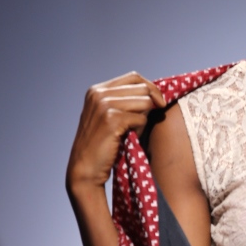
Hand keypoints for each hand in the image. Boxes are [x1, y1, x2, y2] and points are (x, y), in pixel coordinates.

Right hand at [66, 72, 165, 195]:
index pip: (133, 77)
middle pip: (142, 88)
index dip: (151, 87)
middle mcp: (99, 93)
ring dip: (144, 118)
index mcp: (97, 90)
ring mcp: (104, 104)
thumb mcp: (108, 116)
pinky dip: (140, 130)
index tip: (159, 102)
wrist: (85, 168)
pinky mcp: (112, 119)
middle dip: (150, 105)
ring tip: (132, 131)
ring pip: (145, 102)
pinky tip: (129, 138)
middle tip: (142, 123)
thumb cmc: (101, 145)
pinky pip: (142, 118)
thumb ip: (124, 102)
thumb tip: (155, 94)